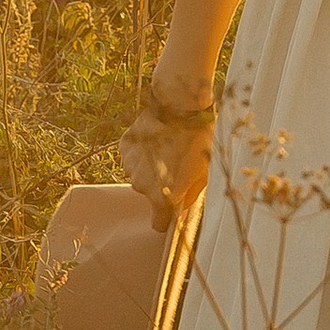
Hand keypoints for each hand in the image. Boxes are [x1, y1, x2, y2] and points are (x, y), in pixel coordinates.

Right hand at [121, 59, 216, 228]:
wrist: (181, 105)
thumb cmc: (199, 140)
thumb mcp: (204, 173)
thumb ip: (190, 196)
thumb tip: (182, 207)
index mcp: (162, 198)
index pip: (157, 224)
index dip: (165, 217)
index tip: (171, 209)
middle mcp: (142, 186)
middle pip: (149, 194)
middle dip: (159, 186)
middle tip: (176, 166)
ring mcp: (130, 166)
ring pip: (140, 174)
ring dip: (150, 167)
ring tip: (168, 148)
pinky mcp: (125, 147)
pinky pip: (133, 157)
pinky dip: (142, 151)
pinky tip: (158, 137)